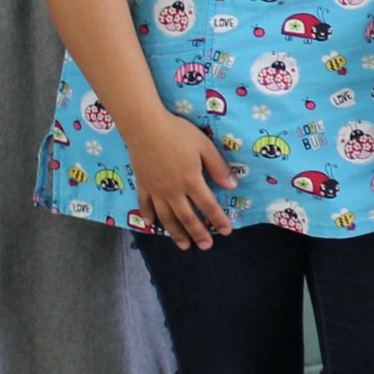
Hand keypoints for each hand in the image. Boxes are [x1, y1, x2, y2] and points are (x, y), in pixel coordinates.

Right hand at [127, 110, 235, 251]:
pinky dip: (149, 216)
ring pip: (167, 217)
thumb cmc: (177, 132)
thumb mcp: (204, 146)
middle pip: (187, 217)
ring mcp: (156, 190)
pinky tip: (152, 224)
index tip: (227, 231)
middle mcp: (173, 191)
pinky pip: (145, 204)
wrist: (144, 126)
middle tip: (205, 246)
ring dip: (176, 233)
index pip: (208, 205)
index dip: (218, 219)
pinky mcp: (142, 184)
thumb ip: (218, 167)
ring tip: (183, 245)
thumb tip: (232, 186)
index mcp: (191, 181)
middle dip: (198, 233)